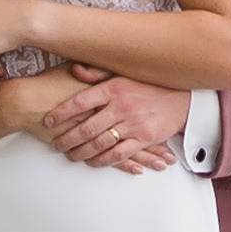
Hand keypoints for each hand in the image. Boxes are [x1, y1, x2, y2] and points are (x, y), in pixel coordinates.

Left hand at [33, 69, 182, 172]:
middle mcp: (121, 106)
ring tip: (70, 155)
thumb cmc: (150, 86)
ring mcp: (132, 123)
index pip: (80, 101)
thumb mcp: (123, 73)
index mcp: (113, 88)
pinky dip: (103, 160)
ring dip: (81, 152)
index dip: (61, 113)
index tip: (48, 121)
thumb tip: (74, 69)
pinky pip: (118, 154)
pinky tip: (93, 162)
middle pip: (86, 127)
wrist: (182, 98)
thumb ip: (97, 72)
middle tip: (55, 144)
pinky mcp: (143, 139)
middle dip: (67, 138)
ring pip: (99, 143)